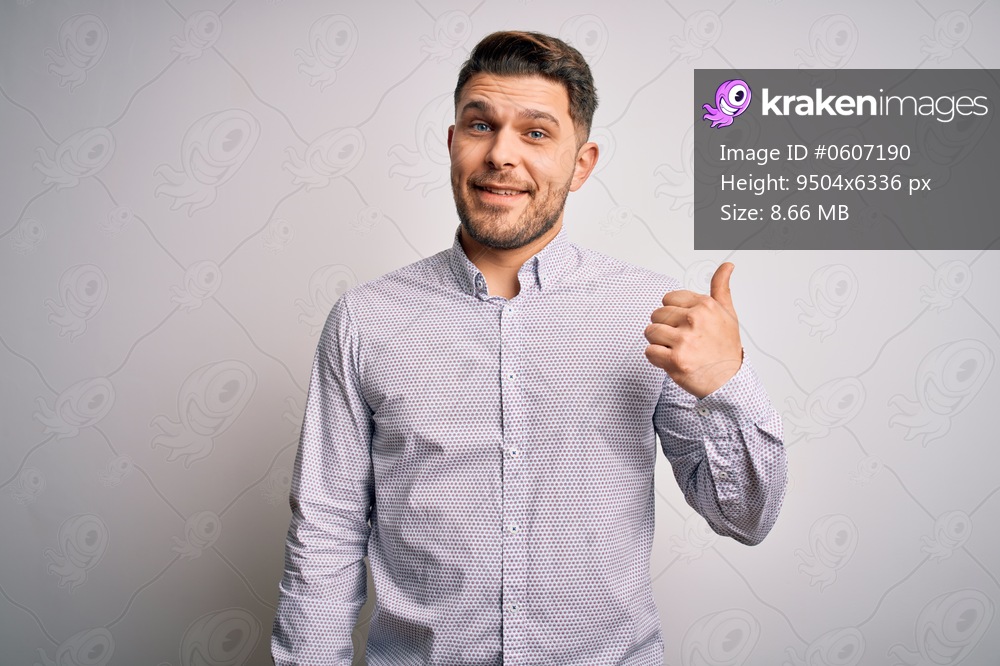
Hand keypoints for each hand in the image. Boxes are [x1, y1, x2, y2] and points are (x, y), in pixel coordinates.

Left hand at [644, 263, 742, 397]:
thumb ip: (721, 287)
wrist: (729, 381)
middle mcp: (694, 319)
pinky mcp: (675, 360)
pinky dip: (656, 359)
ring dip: (659, 343)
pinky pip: (649, 352)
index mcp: (705, 305)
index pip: (668, 298)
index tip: (686, 325)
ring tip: (677, 350)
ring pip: (650, 332)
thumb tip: (727, 265)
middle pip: (657, 315)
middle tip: (683, 341)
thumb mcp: (728, 314)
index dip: (674, 314)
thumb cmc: (725, 347)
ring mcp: (684, 340)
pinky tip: (672, 361)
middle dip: (665, 328)